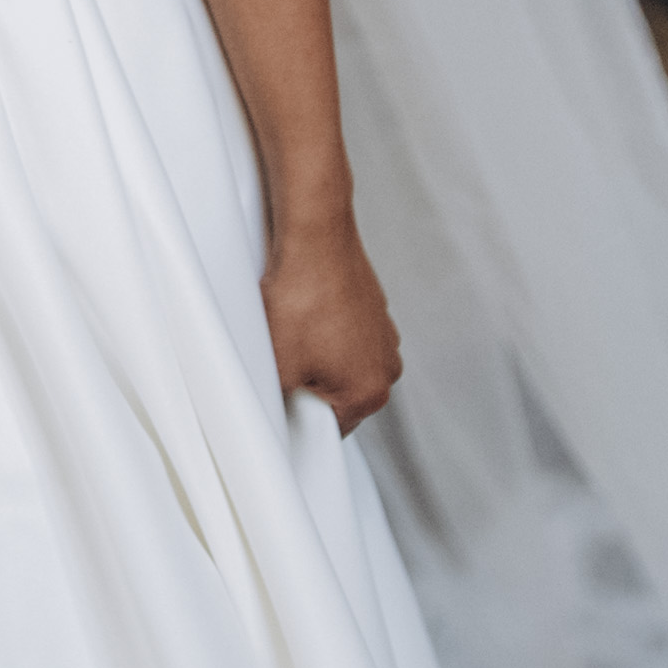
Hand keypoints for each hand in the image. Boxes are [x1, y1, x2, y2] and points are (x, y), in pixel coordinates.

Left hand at [264, 205, 402, 433]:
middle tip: (285, 358)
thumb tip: (282, 420)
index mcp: (371, 393)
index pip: (330, 430)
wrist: (315, 238)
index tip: (282, 395)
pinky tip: (304, 313)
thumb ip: (286, 406)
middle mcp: (387, 367)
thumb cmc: (301, 296)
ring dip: (316, 356)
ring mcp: (384, 336)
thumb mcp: (280, 369)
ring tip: (295, 331)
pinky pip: (344, 335)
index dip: (299, 416)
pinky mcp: (373, 310)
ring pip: (340, 365)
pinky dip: (324, 330)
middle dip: (308, 385)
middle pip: (338, 398)